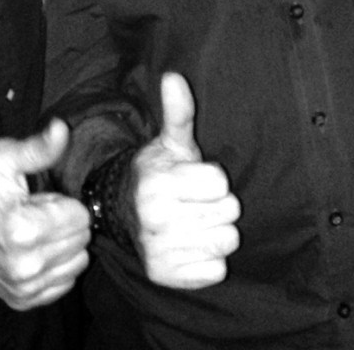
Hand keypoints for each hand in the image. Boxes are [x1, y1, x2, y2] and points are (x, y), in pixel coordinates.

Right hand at [0, 118, 90, 309]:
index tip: (40, 200)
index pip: (81, 217)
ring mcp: (24, 286)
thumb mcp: (4, 158)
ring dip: (64, 246)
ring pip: (77, 264)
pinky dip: (56, 267)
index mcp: (25, 229)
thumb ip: (38, 148)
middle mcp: (27, 264)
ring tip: (37, 232)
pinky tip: (36, 251)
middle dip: (64, 223)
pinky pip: (63, 285)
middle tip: (37, 214)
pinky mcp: (22, 299)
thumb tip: (62, 129)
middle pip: (82, 241)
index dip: (63, 202)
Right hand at [132, 73, 240, 288]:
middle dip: (218, 205)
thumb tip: (174, 76)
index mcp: (157, 183)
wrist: (124, 212)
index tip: (194, 178)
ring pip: (227, 241)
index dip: (213, 179)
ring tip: (193, 221)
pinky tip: (190, 243)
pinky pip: (217, 270)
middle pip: (229, 212)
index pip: (221, 184)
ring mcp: (159, 251)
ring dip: (216, 231)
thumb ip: (179, 112)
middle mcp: (154, 219)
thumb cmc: (158, 173)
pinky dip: (209, 260)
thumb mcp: (170, 142)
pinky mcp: (166, 276)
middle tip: (194, 201)